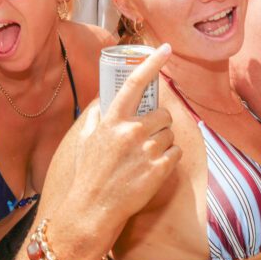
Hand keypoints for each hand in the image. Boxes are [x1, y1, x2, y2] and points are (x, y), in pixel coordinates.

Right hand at [67, 43, 181, 233]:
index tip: (166, 48)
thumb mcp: (85, 139)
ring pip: (170, 134)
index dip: (152, 62)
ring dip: (163, 141)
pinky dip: (168, 159)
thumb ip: (96, 117)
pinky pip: (175, 153)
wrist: (93, 210)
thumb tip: (102, 101)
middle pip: (163, 114)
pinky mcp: (159, 170)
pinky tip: (152, 168)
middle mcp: (132, 131)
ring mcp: (147, 151)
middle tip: (147, 136)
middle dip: (159, 123)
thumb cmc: (88, 174)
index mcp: (113, 120)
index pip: (135, 82)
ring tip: (146, 156)